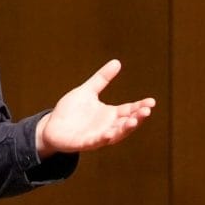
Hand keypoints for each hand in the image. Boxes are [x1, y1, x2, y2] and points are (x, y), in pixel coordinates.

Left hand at [37, 59, 156, 156]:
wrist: (52, 127)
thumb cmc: (70, 111)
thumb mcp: (87, 91)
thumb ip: (102, 79)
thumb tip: (117, 62)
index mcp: (110, 114)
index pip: (129, 110)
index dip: (140, 106)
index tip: (151, 102)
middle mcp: (108, 126)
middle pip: (127, 123)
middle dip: (138, 118)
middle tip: (147, 111)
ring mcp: (98, 136)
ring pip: (116, 134)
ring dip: (125, 129)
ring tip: (134, 121)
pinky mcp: (85, 143)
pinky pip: (97, 142)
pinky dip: (104, 139)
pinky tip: (109, 133)